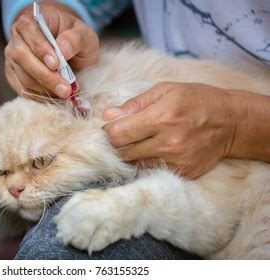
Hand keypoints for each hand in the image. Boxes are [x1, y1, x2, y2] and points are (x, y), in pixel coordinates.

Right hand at [5, 2, 98, 98]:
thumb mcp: (84, 35)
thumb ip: (75, 39)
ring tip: (65, 92)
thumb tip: (62, 50)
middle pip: (21, 56)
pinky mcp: (14, 77)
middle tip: (65, 88)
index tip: (56, 64)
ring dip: (44, 88)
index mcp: (31, 20)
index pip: (28, 30)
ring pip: (22, 76)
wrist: (68, 51)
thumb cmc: (74, 40)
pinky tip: (55, 96)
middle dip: (44, 75)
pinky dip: (39, 96)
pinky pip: (22, 90)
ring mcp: (12, 59)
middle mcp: (16, 38)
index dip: (40, 48)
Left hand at [102, 82, 239, 177]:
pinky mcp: (182, 173)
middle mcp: (168, 143)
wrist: (231, 122)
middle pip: (122, 152)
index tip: (113, 126)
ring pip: (134, 164)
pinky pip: (151, 171)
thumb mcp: (165, 90)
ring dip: (131, 153)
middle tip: (124, 134)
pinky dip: (146, 161)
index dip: (109, 131)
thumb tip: (107, 116)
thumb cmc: (196, 100)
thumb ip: (134, 104)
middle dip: (116, 144)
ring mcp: (176, 161)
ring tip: (141, 140)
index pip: (117, 134)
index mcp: (162, 118)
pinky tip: (154, 150)